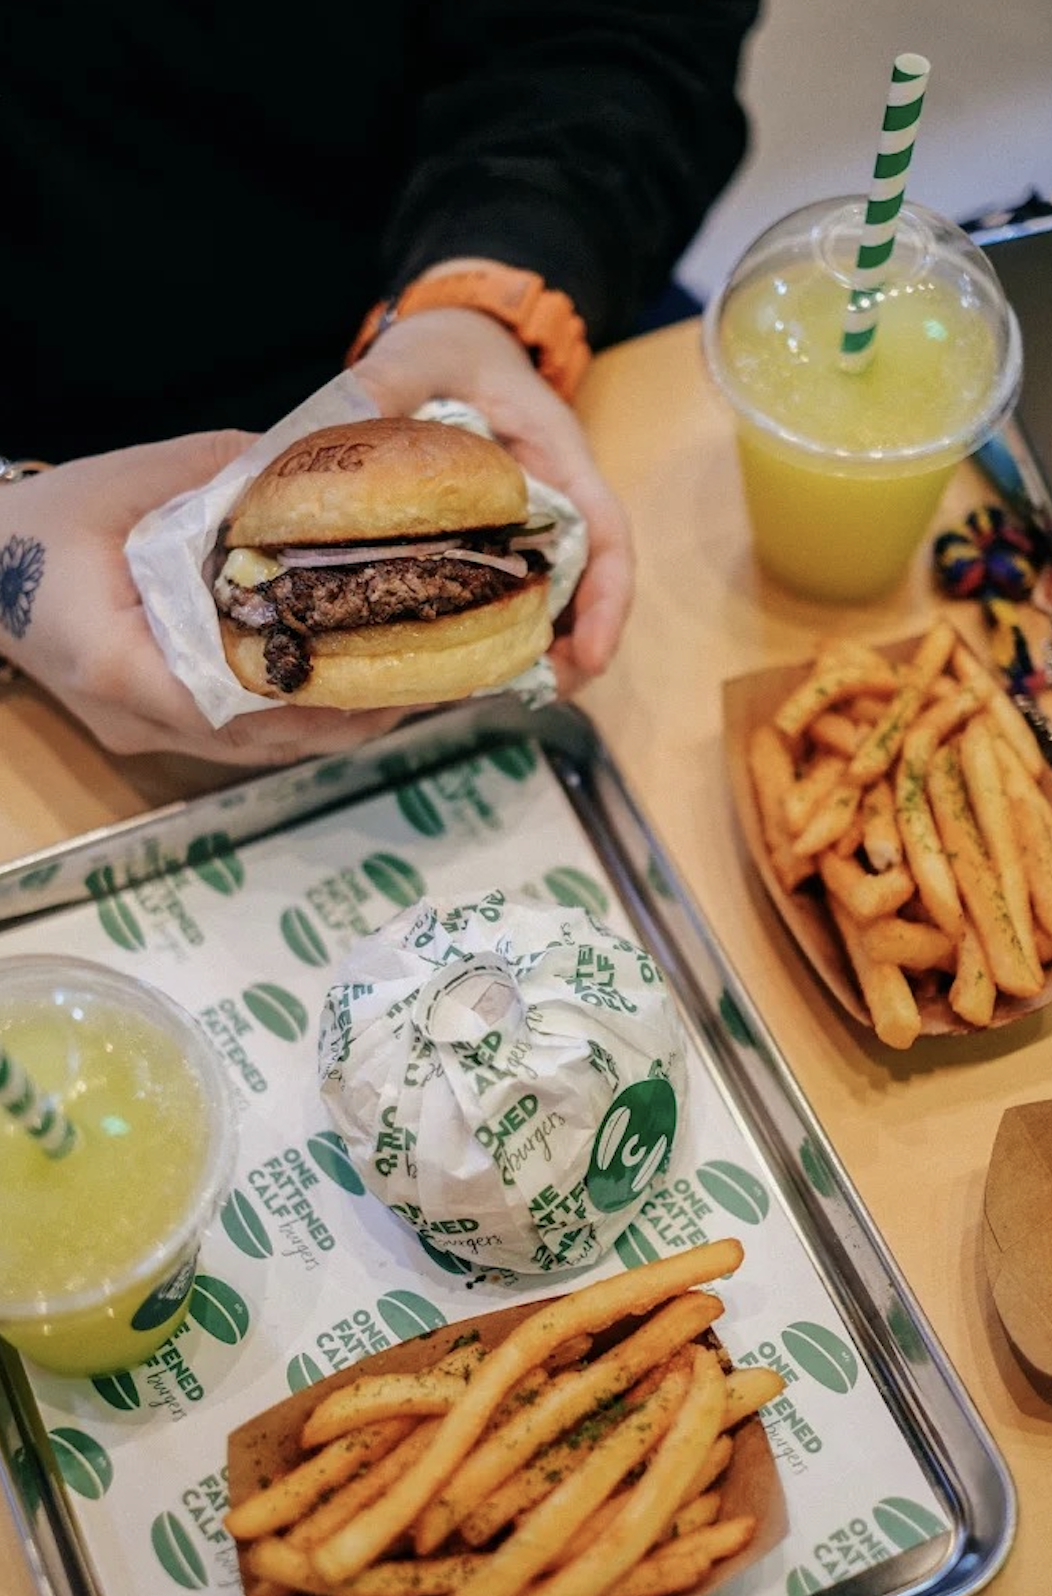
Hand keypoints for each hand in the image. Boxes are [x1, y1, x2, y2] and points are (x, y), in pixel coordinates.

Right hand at [0, 434, 408, 763]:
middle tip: (433, 682)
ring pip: (258, 749)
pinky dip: (299, 718)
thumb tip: (315, 468)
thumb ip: (224, 474)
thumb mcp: (131, 478)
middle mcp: (137, 717)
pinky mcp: (156, 730)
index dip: (318, 695)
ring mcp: (145, 733)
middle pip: (262, 739)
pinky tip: (355, 691)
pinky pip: (241, 738)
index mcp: (119, 662)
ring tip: (415, 689)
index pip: (235, 700)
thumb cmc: (45, 523)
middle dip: (351, 715)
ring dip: (335, 725)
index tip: (391, 674)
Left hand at [351, 306, 633, 696]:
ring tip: (496, 694)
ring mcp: (528, 528)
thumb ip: (386, 381)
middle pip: (584, 586)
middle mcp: (555, 502)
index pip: (605, 533)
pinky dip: (491, 635)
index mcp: (559, 458)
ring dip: (532, 650)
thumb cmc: (451, 346)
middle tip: (540, 695)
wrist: (454, 339)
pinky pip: (503, 596)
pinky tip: (454, 667)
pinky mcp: (495, 543)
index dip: (607, 598)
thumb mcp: (420, 351)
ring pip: (548, 600)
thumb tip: (345, 417)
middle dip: (573, 646)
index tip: (592, 654)